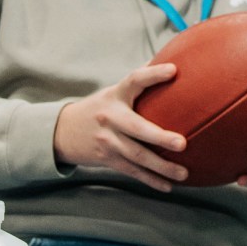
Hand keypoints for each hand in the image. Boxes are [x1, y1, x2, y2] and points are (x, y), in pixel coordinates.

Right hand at [53, 63, 188, 190]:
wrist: (62, 131)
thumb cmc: (99, 108)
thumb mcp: (114, 91)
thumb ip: (139, 82)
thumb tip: (171, 60)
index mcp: (115, 95)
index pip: (134, 80)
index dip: (153, 74)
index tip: (173, 70)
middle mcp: (110, 118)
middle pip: (136, 128)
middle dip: (159, 137)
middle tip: (182, 143)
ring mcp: (107, 141)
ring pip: (137, 156)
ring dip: (161, 167)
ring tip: (184, 173)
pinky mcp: (107, 159)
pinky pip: (132, 171)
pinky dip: (150, 180)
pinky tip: (168, 186)